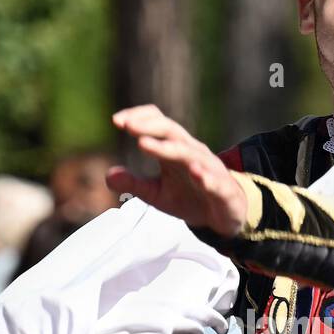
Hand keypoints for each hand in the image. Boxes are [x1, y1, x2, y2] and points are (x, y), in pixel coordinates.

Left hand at [108, 104, 247, 236]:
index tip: (116, 121)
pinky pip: (214, 181)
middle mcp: (192, 153)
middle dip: (149, 126)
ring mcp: (209, 169)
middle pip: (171, 132)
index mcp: (175, 149)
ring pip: (190, 153)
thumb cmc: (190, 198)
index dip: (139, 117)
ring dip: (168, 148)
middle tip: (127, 125)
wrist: (225, 215)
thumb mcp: (157, 194)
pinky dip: (205, 176)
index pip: (158, 122)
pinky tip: (195, 174)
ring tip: (145, 145)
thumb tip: (107, 175)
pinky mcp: (223, 189)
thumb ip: (134, 183)